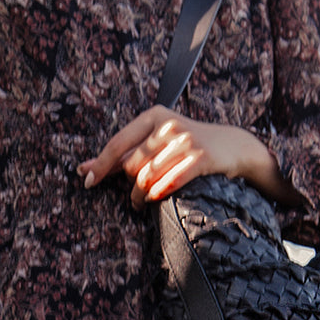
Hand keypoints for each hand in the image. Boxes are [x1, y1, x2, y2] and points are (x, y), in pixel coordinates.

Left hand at [77, 105, 298, 207]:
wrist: (234, 146)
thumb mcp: (158, 139)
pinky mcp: (200, 157)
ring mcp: (185, 141)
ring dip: (140, 196)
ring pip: (147, 176)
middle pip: (132, 164)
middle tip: (131, 199)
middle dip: (128, 186)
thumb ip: (125, 151)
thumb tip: (85, 168)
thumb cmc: (188, 145)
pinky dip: (157, 194)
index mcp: (154, 115)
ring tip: (140, 203)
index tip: (88, 181)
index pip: (118, 142)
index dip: (101, 165)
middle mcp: (168, 125)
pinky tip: (154, 199)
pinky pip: (168, 182)